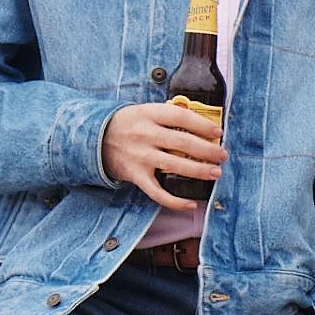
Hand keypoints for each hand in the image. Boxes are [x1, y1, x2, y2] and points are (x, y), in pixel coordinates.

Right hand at [102, 100, 223, 207]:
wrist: (93, 138)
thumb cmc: (127, 124)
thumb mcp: (144, 111)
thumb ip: (168, 115)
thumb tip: (200, 121)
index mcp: (148, 114)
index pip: (181, 117)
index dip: (202, 125)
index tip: (218, 133)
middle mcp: (145, 134)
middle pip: (182, 142)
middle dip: (207, 150)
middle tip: (222, 156)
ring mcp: (140, 156)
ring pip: (175, 165)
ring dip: (199, 171)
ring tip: (216, 173)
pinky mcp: (135, 175)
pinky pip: (157, 192)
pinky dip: (175, 201)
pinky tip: (190, 203)